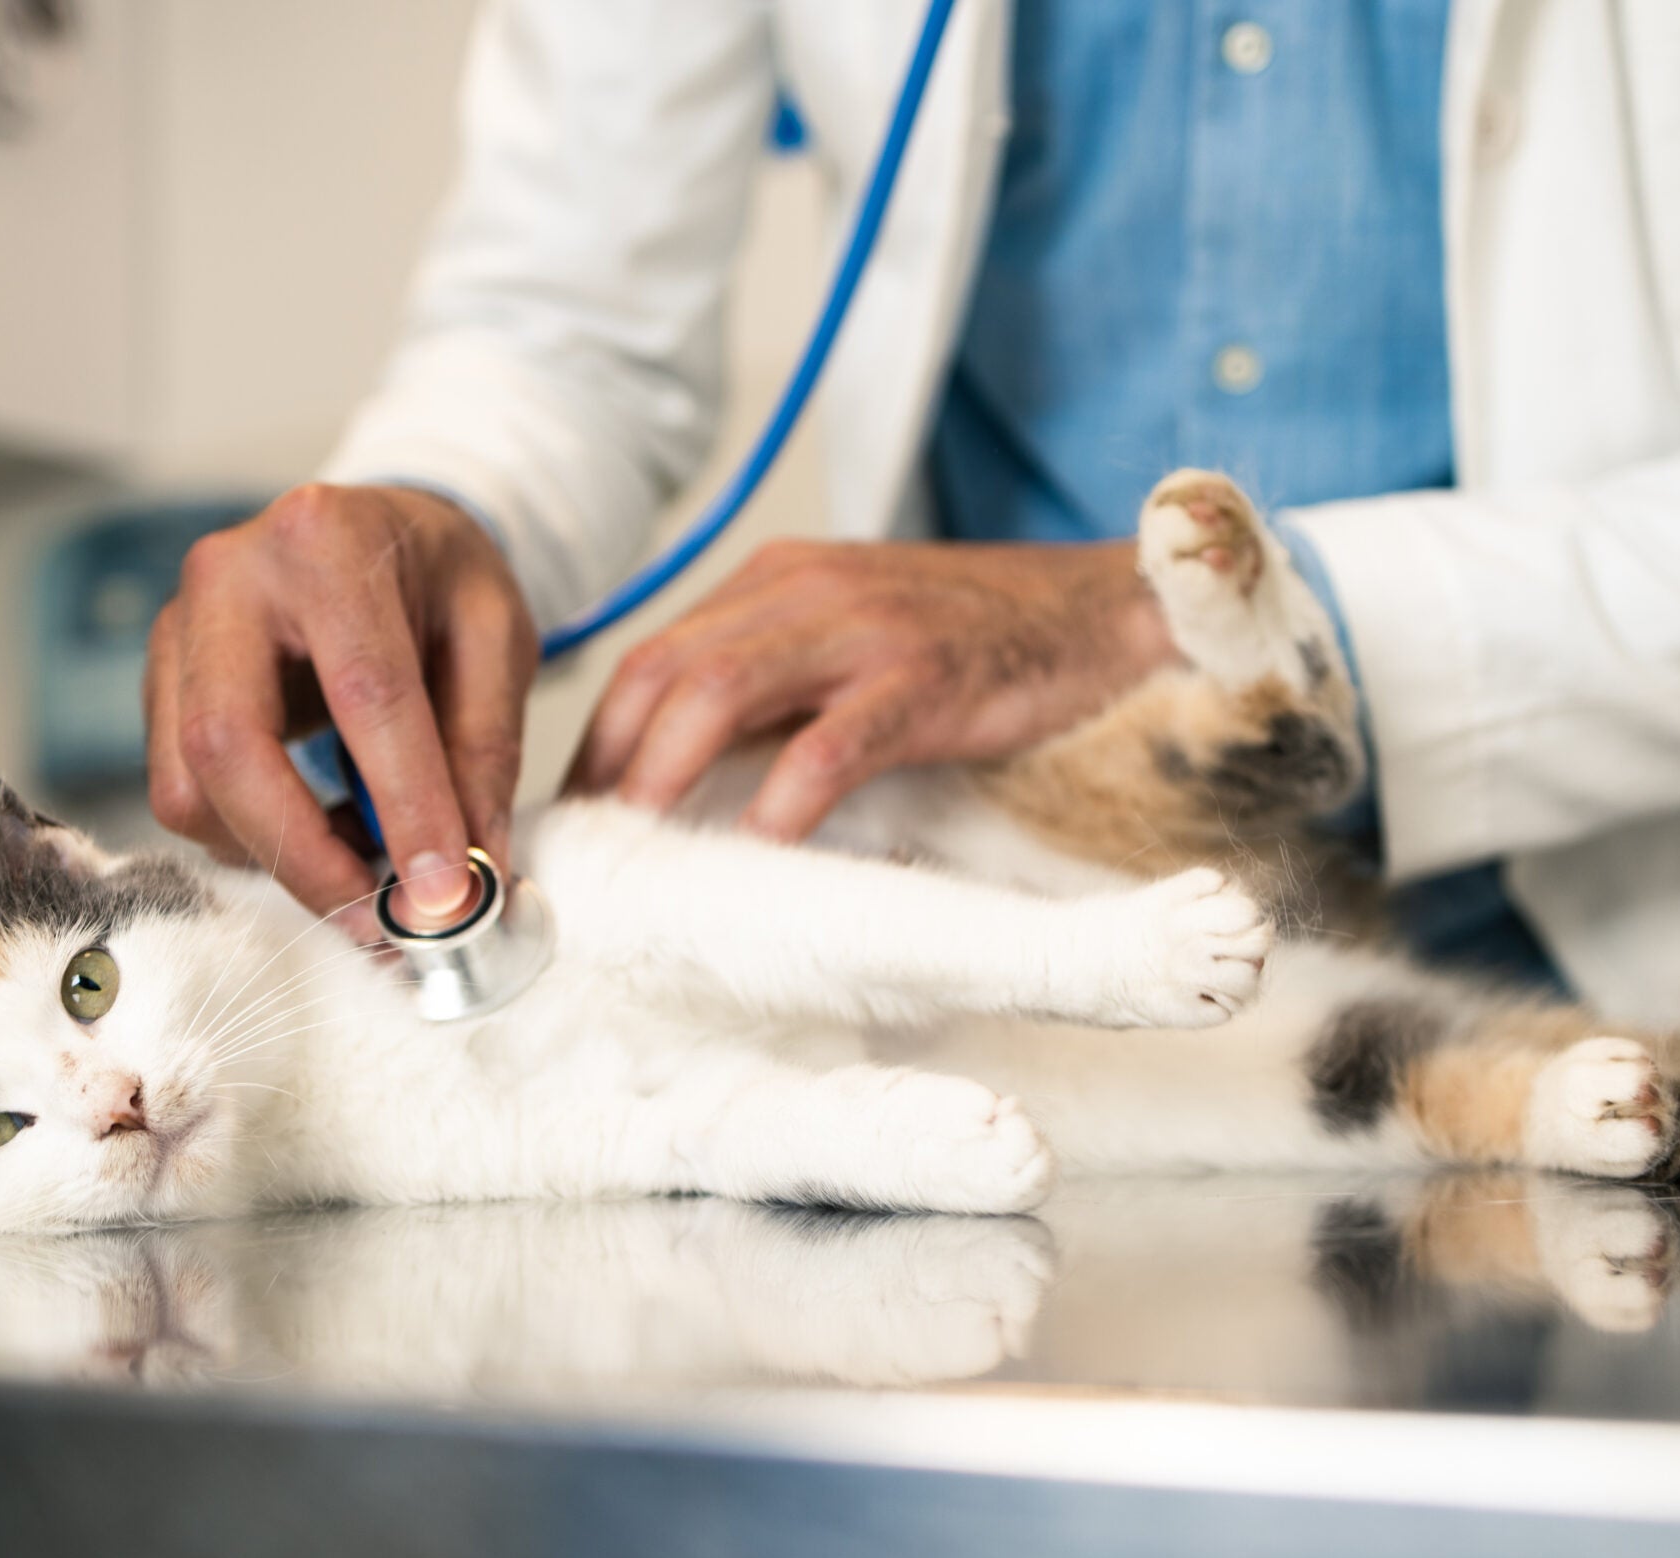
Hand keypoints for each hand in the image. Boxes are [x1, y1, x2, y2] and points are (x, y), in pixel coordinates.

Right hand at [145, 484, 536, 933]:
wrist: (377, 533)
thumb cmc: (438, 577)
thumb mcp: (495, 637)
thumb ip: (485, 750)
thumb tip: (476, 872)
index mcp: (327, 540)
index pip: (364, 693)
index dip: (407, 804)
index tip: (444, 892)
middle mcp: (229, 576)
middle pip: (228, 744)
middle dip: (304, 853)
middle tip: (376, 918)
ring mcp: (176, 628)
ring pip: (187, 784)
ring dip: (273, 854)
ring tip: (363, 862)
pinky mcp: (160, 681)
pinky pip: (182, 790)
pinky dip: (251, 836)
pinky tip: (321, 829)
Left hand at [569, 537, 1176, 838]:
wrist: (1106, 607)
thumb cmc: (980, 639)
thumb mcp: (854, 641)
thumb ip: (777, 689)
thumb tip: (688, 780)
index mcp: (776, 582)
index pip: (650, 658)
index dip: (597, 743)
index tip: (573, 819)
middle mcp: (802, 592)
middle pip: (659, 674)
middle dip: (606, 768)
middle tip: (584, 854)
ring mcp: (861, 632)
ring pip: (717, 695)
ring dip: (660, 779)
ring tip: (636, 853)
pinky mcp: (922, 681)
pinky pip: (826, 746)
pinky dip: (779, 801)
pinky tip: (755, 850)